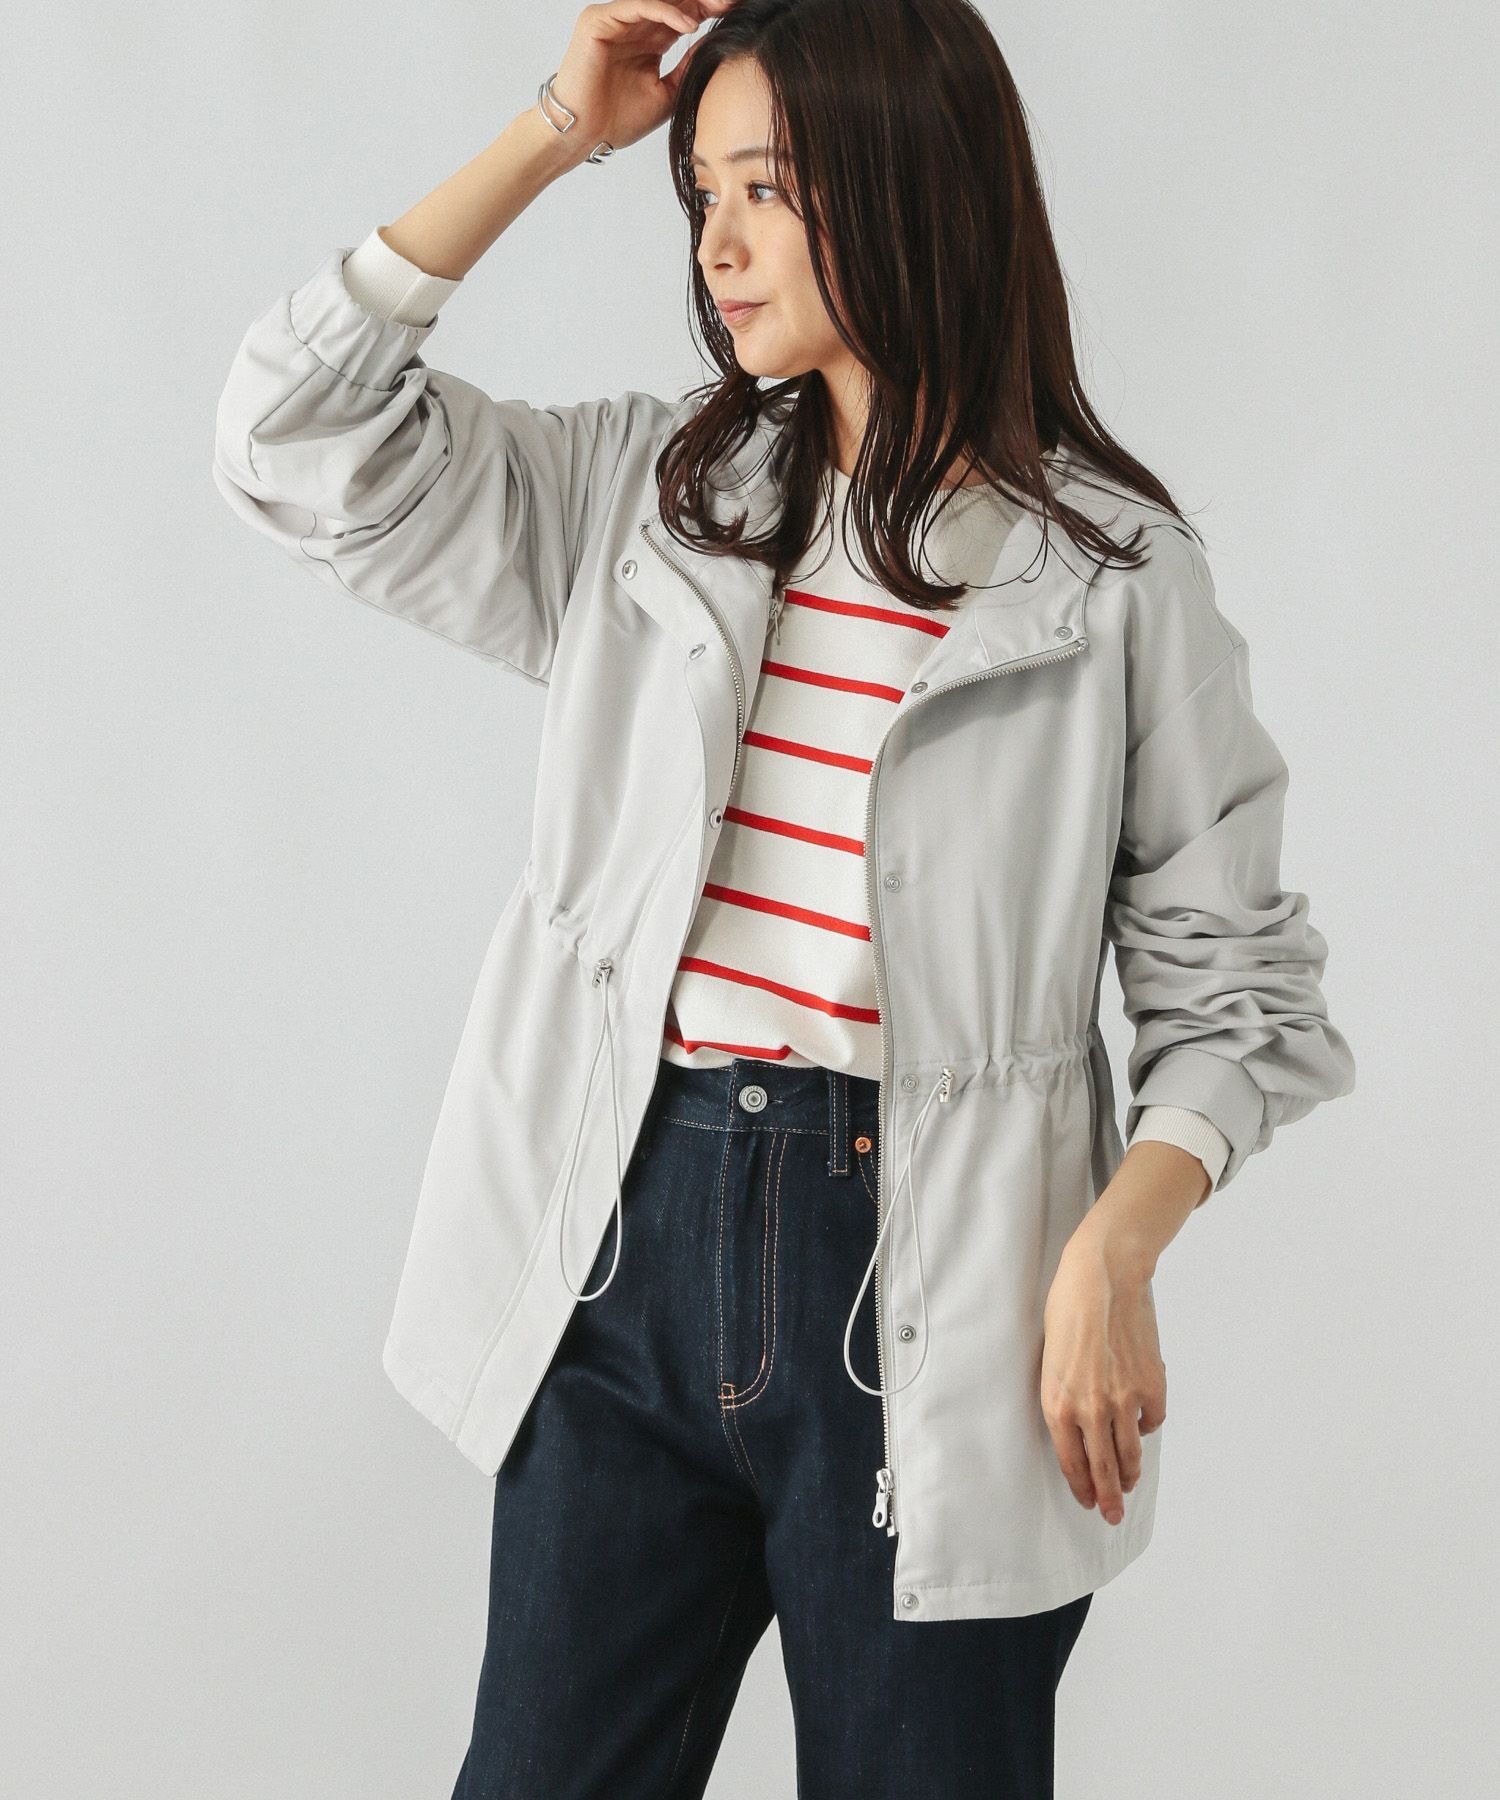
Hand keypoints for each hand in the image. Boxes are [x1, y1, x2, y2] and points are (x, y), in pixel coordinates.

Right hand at [551, 0, 739, 156]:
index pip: (684, 17)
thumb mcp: (667, 93)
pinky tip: (689, 24)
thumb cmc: (618, 120)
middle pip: (674, 3)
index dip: (710, 12)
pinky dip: (664, 11)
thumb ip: (688, 67)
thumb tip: (714, 46)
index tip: (737, 12)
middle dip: (704, 1)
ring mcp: (615, 20)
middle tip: (733, 1)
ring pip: (658, 1)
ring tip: (718, 8)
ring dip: (689, 3)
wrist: (584, 134)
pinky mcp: (599, 20)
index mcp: (649, 41)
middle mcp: (633, 26)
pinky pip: (637, 6)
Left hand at [1039, 1218, 1167, 1525]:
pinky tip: (1141, 1426)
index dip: (1081, 1485)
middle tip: (1111, 1515)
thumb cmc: (1068, 1308)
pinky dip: (1147, 1427)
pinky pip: (1151, 1420)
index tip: (1087, 1500)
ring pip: (1130, 1453)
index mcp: (1058, 1401)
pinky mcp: (1150, 1385)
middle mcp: (1090, 1407)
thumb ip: (1063, 1396)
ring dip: (1130, 1474)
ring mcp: (1123, 1399)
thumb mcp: (1050, 1357)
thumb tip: (1080, 1425)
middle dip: (1108, 1497)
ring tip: (1130, 1485)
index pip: (1071, 1460)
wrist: (1105, 1276)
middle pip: (1102, 1468)